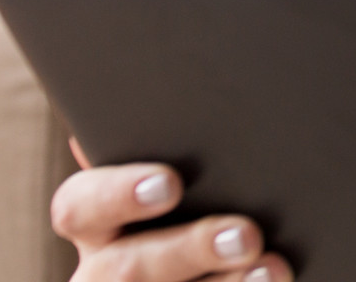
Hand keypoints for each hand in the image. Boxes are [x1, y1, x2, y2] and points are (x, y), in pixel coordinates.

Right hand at [52, 156, 288, 281]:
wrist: (214, 263)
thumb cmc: (200, 208)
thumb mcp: (188, 182)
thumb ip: (174, 149)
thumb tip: (162, 91)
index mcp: (98, 225)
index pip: (80, 206)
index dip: (119, 194)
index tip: (170, 183)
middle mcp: (105, 273)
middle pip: (126, 268)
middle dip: (189, 249)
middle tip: (247, 234)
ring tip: (274, 268)